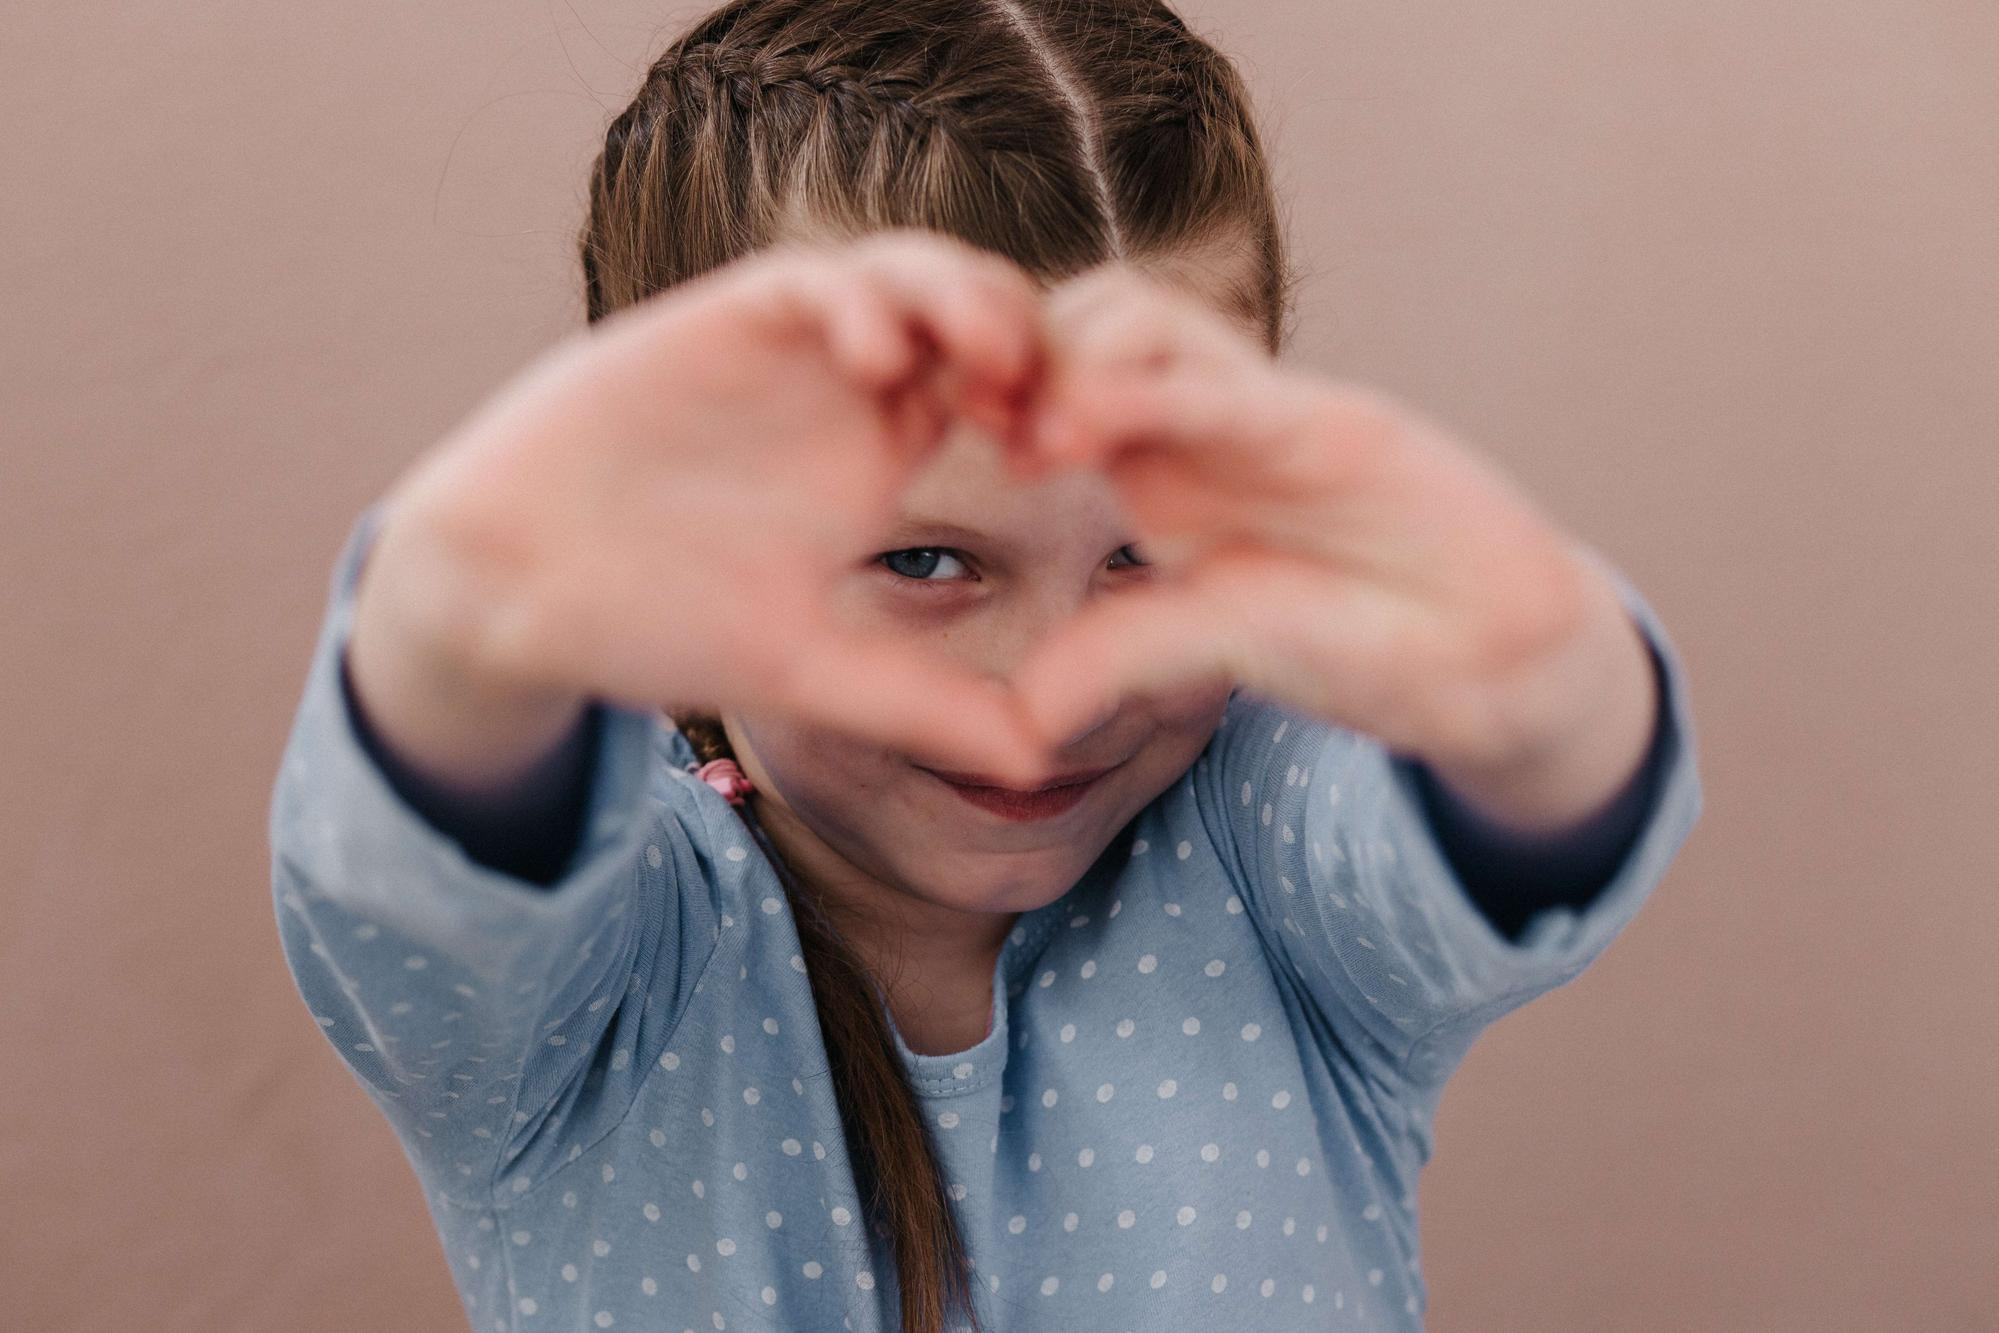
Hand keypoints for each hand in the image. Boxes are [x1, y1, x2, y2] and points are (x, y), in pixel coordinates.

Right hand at [384, 229, 1059, 787]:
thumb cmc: (653, 619)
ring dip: (962, 299)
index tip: (1092, 465)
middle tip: (1060, 401)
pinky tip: (878, 357)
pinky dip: (856, 301)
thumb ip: (922, 705)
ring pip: (911, 277)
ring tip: (989, 359)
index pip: (1007, 397)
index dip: (1064, 413)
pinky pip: (811, 280)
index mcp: (880, 459)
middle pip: (981, 319)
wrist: (512, 585)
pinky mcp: (719, 323)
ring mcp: (788, 351)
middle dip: (1036, 341)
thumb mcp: (811, 670)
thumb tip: (1041, 763)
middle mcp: (846, 392)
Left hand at [1006, 264, 1632, 785]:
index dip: (987, 397)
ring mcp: (1259, 415)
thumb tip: (1026, 716)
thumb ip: (1126, 655)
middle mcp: (1196, 430)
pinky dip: (1147, 383)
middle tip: (958, 403)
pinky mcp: (1328, 418)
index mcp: (1158, 478)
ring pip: (1140, 321)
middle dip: (1009, 352)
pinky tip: (1086, 422)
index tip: (918, 431)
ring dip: (1070, 353)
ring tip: (1028, 429)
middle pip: (1076, 333)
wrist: (1492, 649)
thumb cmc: (1358, 649)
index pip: (1051, 392)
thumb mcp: (1220, 652)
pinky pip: (1224, 379)